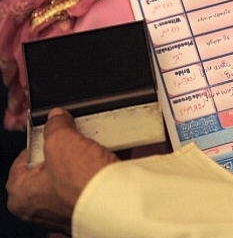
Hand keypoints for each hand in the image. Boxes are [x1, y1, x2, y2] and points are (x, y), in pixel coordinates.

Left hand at [6, 108, 118, 233]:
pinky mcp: (92, 208)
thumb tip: (57, 118)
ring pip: (76, 174)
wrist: (116, 199)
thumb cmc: (80, 183)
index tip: (54, 131)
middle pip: (53, 166)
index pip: (24, 160)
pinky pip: (95, 182)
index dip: (40, 141)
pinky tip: (110, 157)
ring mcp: (68, 209)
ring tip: (97, 147)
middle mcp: (42, 208)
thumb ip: (55, 125)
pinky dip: (103, 169)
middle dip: (69, 150)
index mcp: (21, 196)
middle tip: (78, 139)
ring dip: (89, 158)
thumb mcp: (61, 140)